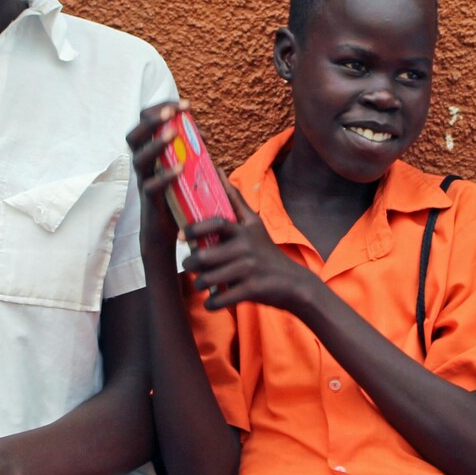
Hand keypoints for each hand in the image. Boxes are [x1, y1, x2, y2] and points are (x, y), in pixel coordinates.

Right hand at [127, 101, 186, 253]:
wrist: (167, 231)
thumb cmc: (176, 194)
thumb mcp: (182, 167)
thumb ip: (188, 151)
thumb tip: (202, 134)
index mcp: (148, 152)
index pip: (145, 123)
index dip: (161, 109)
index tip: (185, 105)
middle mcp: (142, 164)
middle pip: (133, 135)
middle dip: (151, 120)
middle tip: (172, 113)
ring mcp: (144, 181)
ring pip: (139, 159)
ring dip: (155, 144)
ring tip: (173, 133)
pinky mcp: (151, 201)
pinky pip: (152, 186)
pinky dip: (166, 176)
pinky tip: (181, 168)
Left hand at [185, 180, 317, 313]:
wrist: (293, 283)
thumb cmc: (266, 252)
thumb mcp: (254, 225)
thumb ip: (235, 200)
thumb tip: (219, 171)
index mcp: (245, 231)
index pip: (216, 223)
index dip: (196, 228)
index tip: (182, 234)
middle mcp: (247, 248)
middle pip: (207, 256)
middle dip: (192, 263)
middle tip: (189, 264)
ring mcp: (249, 270)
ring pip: (209, 279)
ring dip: (200, 284)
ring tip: (200, 283)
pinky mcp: (252, 290)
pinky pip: (221, 299)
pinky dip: (212, 303)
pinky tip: (211, 302)